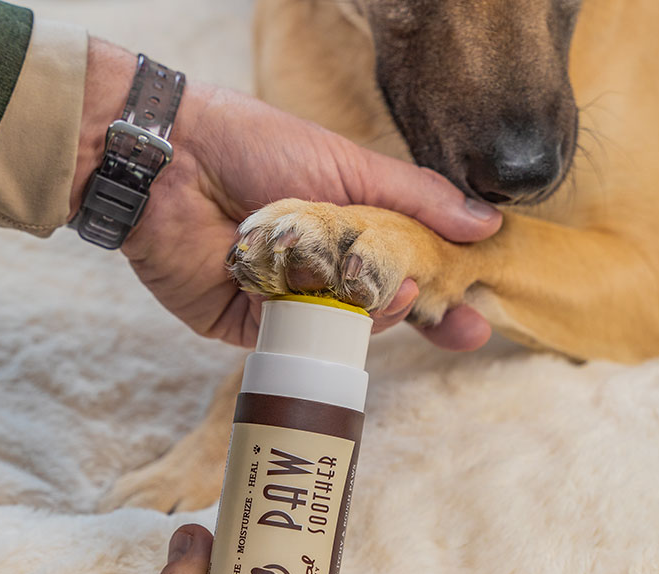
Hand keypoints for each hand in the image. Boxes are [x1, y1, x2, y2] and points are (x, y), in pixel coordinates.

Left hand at [71, 40, 499, 350]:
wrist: (173, 158)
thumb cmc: (258, 148)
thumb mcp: (350, 167)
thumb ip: (417, 199)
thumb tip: (486, 223)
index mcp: (343, 233)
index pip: (401, 272)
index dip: (441, 295)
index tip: (477, 316)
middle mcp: (316, 273)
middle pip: (378, 310)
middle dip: (422, 319)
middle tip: (464, 324)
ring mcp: (283, 303)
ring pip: (344, 330)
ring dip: (378, 315)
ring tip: (404, 290)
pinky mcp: (246, 328)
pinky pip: (299, 341)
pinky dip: (326, 328)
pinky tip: (347, 303)